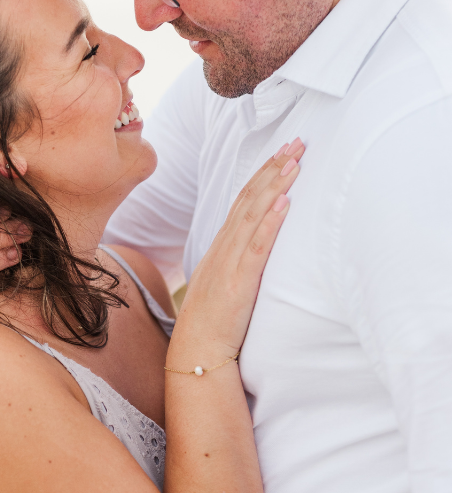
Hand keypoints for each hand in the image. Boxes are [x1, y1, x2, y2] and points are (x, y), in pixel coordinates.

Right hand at [167, 140, 301, 369]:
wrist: (197, 349)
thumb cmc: (213, 321)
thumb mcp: (225, 281)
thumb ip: (238, 259)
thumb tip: (256, 244)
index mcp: (222, 246)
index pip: (243, 200)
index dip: (263, 174)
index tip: (282, 152)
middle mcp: (224, 248)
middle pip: (249, 199)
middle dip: (273, 168)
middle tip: (296, 142)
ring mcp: (230, 263)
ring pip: (253, 216)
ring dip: (275, 186)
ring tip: (294, 162)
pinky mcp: (240, 282)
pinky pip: (256, 247)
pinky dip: (270, 223)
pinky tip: (283, 203)